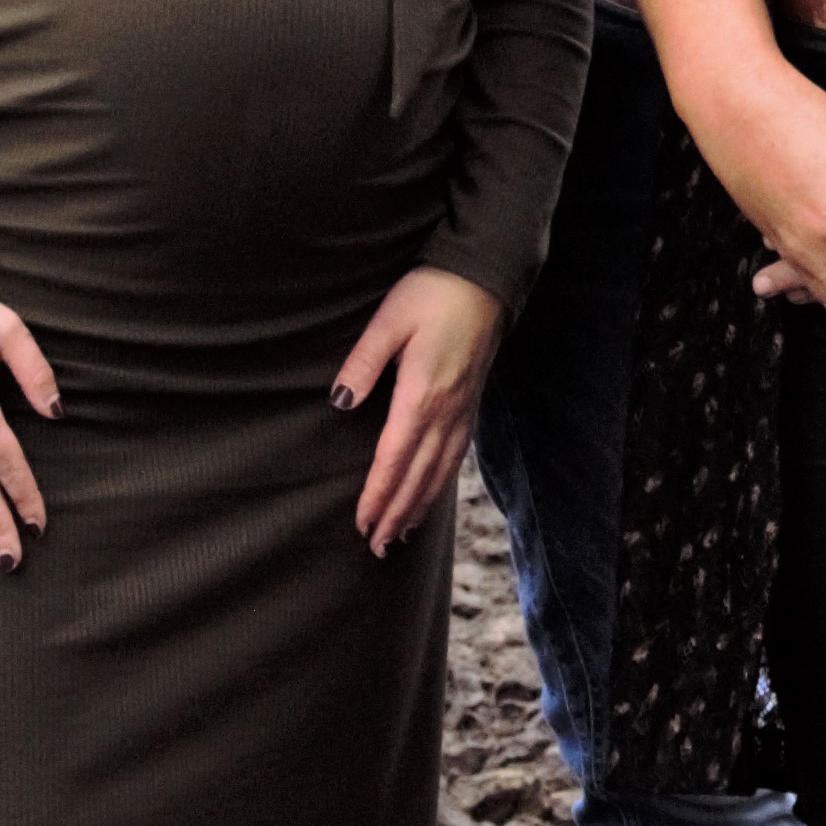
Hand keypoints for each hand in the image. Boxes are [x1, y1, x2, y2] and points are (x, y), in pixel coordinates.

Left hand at [333, 267, 504, 555]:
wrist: (485, 277)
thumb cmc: (432, 292)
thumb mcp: (388, 320)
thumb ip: (363, 364)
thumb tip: (340, 403)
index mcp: (422, 394)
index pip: (394, 458)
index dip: (378, 495)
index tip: (362, 524)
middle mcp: (446, 411)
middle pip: (418, 476)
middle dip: (396, 514)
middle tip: (376, 547)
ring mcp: (463, 410)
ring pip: (439, 473)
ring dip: (418, 506)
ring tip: (401, 536)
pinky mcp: (471, 404)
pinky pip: (455, 457)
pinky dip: (439, 484)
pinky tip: (430, 495)